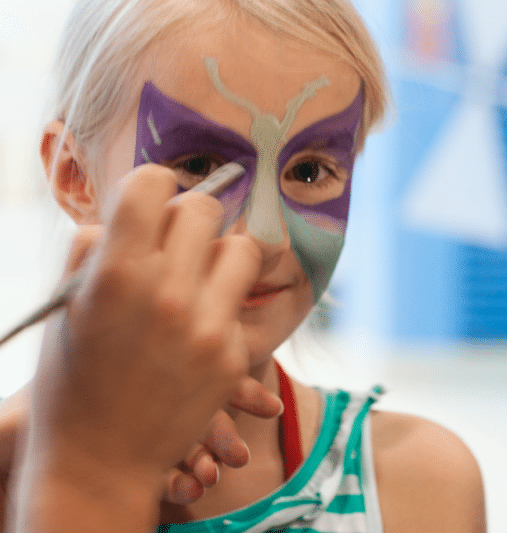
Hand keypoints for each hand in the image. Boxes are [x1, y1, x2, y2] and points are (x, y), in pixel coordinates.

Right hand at [11, 165, 261, 531]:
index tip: (151, 203)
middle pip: (204, 207)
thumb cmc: (72, 378)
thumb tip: (130, 211)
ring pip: (240, 247)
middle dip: (187, 215)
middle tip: (175, 239)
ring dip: (218, 252)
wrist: (99, 459)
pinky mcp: (232, 355)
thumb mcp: (65, 306)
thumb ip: (96, 248)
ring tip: (197, 275)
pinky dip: (224, 299)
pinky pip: (242, 298)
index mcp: (115, 273)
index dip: (151, 186)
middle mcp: (166, 292)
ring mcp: (206, 325)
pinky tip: (200, 320)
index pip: (153, 183)